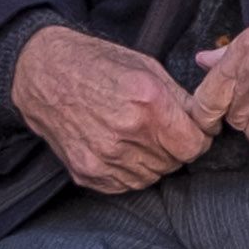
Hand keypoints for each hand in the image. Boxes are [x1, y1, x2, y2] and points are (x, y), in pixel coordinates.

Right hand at [7, 25, 217, 196]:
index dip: (199, 139)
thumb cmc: (96, 64)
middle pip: (174, 163)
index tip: (194, 132)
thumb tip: (205, 122)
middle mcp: (126, 133)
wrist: (44, 73)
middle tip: (161, 129)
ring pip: (151, 176)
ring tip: (137, 136)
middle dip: (175, 148)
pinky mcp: (87, 172)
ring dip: (153, 161)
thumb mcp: (146, 66)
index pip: (194, 146)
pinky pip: (125, 184)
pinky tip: (120, 147)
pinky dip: (129, 170)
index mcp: (147, 102)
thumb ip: (180, 98)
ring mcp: (104, 157)